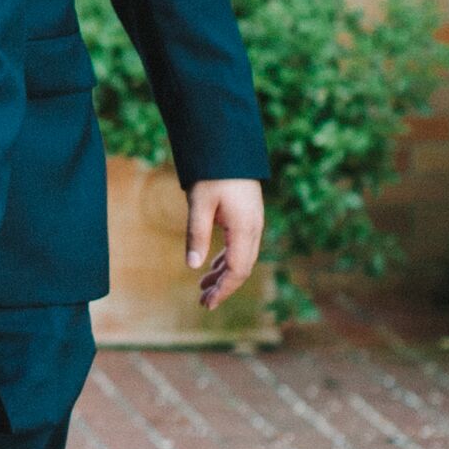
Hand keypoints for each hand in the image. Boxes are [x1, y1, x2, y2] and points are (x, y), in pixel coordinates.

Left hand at [187, 178, 265, 308]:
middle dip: (224, 286)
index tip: (207, 303)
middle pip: (242, 267)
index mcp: (245, 228)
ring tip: (203, 287)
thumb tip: (193, 266)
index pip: (237, 269)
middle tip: (203, 301)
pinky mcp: (248, 216)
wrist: (229, 145)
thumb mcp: (199, 204)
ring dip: (224, 273)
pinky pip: (241, 246)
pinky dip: (227, 259)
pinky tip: (213, 265)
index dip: (223, 289)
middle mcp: (254, 228)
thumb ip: (196, 234)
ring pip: (242, 257)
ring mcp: (253, 222)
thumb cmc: (212, 172)